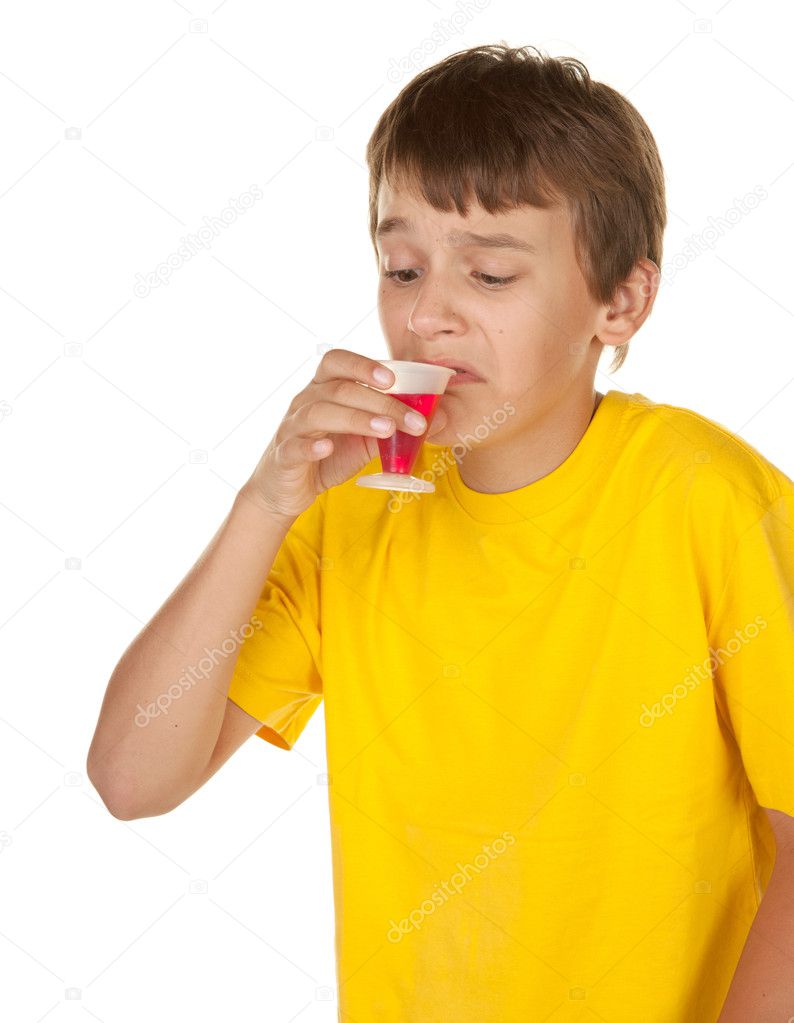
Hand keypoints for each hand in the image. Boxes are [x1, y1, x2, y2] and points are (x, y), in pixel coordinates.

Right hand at [240, 349, 447, 520]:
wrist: (288, 489)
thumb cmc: (328, 455)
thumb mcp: (364, 439)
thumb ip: (391, 426)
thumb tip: (436, 418)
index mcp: (324, 390)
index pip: (338, 362)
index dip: (364, 365)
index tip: (393, 379)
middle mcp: (305, 401)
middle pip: (339, 389)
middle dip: (379, 401)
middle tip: (411, 419)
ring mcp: (292, 427)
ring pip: (318, 412)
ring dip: (355, 418)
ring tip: (385, 430)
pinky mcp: (284, 456)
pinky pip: (294, 445)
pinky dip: (311, 444)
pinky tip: (328, 447)